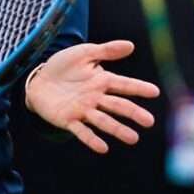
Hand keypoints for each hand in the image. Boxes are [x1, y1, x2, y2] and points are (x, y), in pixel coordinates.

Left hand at [26, 40, 159, 152]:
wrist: (38, 79)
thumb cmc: (64, 66)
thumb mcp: (84, 53)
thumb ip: (106, 50)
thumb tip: (131, 45)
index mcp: (102, 81)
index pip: (124, 85)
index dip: (138, 88)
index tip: (154, 92)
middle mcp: (96, 98)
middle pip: (118, 105)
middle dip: (133, 113)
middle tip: (149, 122)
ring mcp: (83, 110)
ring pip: (103, 121)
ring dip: (117, 129)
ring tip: (133, 138)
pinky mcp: (68, 120)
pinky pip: (81, 131)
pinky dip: (91, 140)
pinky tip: (103, 148)